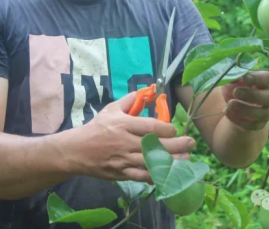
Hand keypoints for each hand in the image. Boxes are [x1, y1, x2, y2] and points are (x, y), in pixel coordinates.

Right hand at [79, 91, 195, 182]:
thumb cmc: (96, 128)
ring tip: (186, 159)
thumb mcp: (111, 109)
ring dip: (171, 162)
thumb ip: (129, 100)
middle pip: (155, 145)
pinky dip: (156, 176)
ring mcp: (123, 160)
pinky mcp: (121, 174)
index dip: (166, 129)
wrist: (77, 151)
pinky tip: (168, 175)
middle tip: (191, 143)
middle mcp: (125, 142)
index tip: (175, 129)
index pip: (149, 127)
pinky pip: (141, 176)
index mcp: (123, 125)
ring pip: (151, 163)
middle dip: (176, 145)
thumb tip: (146, 91)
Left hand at [221, 71, 268, 130]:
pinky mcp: (259, 124)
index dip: (256, 78)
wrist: (235, 104)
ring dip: (244, 109)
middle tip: (236, 92)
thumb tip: (233, 78)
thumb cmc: (236, 87)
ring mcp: (266, 112)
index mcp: (265, 82)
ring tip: (229, 104)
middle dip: (251, 95)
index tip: (244, 78)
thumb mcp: (233, 80)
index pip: (266, 78)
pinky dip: (238, 120)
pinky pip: (252, 125)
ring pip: (262, 114)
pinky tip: (226, 111)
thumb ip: (233, 78)